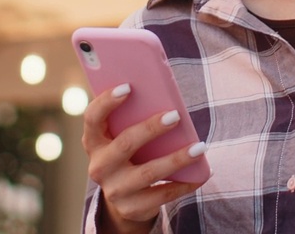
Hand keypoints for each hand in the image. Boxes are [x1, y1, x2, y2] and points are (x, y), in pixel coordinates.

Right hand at [82, 84, 207, 233]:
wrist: (124, 196)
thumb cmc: (130, 152)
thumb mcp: (122, 136)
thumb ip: (133, 118)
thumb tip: (165, 96)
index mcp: (94, 141)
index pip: (92, 118)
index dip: (107, 101)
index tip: (128, 87)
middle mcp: (99, 166)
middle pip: (125, 143)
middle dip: (151, 128)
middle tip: (175, 116)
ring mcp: (114, 189)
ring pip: (148, 172)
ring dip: (177, 158)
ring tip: (200, 147)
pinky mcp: (132, 207)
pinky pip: (162, 194)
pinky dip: (185, 183)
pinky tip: (202, 173)